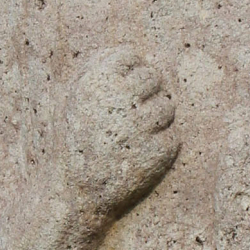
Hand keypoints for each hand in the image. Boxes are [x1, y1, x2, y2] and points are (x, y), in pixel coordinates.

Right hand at [64, 46, 178, 220]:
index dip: (128, 74)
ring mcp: (140, 126)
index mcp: (95, 82)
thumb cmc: (76, 143)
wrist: (76, 195)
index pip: (130, 56)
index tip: (118, 95)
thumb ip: (102, 71)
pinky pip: (174, 136)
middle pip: (154, 77)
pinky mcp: (158, 152)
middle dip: (146, 94)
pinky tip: (140, 156)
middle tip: (128, 118)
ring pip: (168, 106)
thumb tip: (146, 54)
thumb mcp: (75, 101)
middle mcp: (118, 100)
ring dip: (157, 119)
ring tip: (135, 137)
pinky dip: (162, 145)